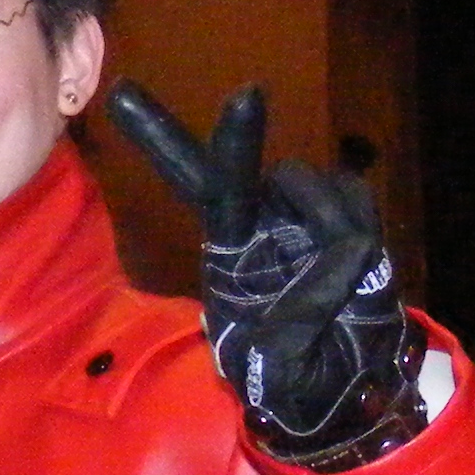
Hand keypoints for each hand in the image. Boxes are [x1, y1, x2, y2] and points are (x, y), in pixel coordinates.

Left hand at [105, 80, 425, 468]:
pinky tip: (357, 268)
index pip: (189, 184)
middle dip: (236, 137)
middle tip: (245, 97)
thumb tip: (326, 274)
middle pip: (232, 171)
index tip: (117, 91)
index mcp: (228, 249)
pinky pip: (354, 198)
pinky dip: (357, 228)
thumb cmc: (294, 374)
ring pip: (305, 183)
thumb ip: (288, 333)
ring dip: (322, 221)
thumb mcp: (272, 371)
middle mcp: (260, 220)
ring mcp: (303, 213)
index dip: (157, 137)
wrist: (351, 383)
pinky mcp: (350, 214)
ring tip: (331, 281)